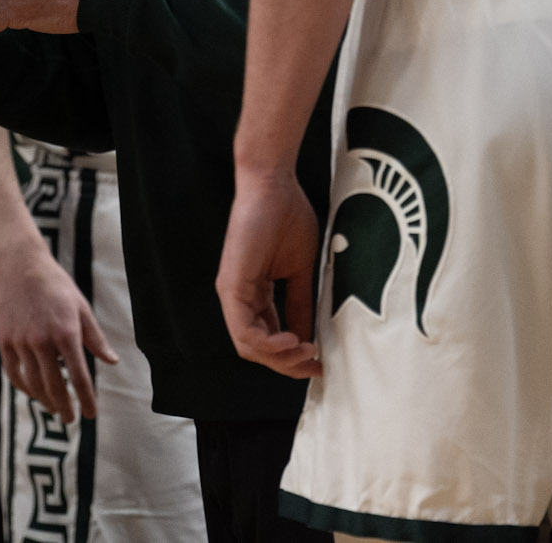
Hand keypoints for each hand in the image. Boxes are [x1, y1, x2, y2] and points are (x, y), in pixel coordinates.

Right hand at [0, 240, 117, 422]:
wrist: (20, 265)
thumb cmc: (56, 285)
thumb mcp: (81, 307)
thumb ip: (95, 338)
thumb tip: (112, 361)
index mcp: (66, 333)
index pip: (79, 376)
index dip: (86, 399)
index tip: (90, 415)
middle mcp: (42, 341)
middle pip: (54, 386)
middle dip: (64, 407)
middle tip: (70, 420)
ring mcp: (21, 341)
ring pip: (33, 382)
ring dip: (44, 400)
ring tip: (53, 408)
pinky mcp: (5, 340)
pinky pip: (13, 372)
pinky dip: (24, 386)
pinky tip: (32, 392)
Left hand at [216, 170, 322, 378]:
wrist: (275, 186)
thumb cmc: (288, 217)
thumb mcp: (300, 270)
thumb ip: (301, 304)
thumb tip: (309, 336)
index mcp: (255, 294)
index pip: (268, 338)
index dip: (292, 357)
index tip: (321, 363)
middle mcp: (238, 297)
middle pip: (257, 349)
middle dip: (287, 364)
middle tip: (315, 365)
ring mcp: (232, 292)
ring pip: (248, 345)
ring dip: (280, 357)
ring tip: (307, 351)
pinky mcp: (230, 285)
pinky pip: (243, 329)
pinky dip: (267, 343)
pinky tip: (292, 339)